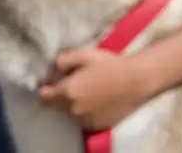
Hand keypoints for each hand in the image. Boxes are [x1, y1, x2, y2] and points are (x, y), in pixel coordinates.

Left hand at [36, 47, 150, 130]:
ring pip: (71, 114)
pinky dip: (87, 113)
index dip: (45, 89)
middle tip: (75, 84)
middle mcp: (74, 110)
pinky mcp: (98, 126)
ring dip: (74, 105)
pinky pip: (85, 120)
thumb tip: (52, 69)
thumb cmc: (109, 65)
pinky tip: (97, 101)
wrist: (137, 81)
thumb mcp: (83, 55)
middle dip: (62, 96)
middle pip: (58, 105)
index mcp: (67, 92)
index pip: (43, 97)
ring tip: (88, 93)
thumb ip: (62, 60)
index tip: (51, 83)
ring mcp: (86, 120)